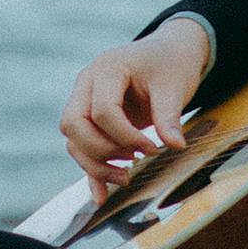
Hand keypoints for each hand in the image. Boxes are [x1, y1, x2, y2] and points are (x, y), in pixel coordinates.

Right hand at [61, 21, 213, 197]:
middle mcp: (86, 84)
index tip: (154, 149)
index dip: (126, 137)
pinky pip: (81, 148)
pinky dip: (91, 171)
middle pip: (73, 125)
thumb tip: (174, 145)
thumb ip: (169, 115)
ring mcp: (84, 100)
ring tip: (127, 176)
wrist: (167, 53)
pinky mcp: (90, 119)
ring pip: (73, 140)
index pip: (102, 111)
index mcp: (106, 69)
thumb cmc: (169, 64)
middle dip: (101, 151)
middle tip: (133, 162)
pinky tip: (102, 196)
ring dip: (96, 163)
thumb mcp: (174, 85)